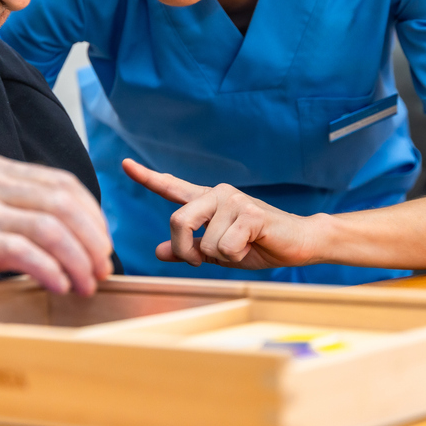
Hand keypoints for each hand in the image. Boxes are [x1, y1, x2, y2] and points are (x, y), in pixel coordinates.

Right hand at [0, 154, 112, 295]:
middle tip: (103, 268)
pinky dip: (49, 270)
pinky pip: (21, 251)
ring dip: (78, 259)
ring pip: (49, 226)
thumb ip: (16, 212)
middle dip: (93, 238)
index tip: (104, 243)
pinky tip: (59, 286)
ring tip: (88, 284)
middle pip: (62, 202)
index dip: (92, 214)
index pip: (62, 182)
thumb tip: (72, 238)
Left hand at [122, 158, 321, 269]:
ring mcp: (234, 201)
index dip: (147, 177)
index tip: (125, 164)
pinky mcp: (250, 214)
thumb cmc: (259, 245)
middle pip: (177, 221)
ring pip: (204, 243)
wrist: (300, 243)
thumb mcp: (218, 252)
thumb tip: (158, 251)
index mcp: (208, 201)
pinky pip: (225, 247)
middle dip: (185, 250)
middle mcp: (218, 194)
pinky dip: (235, 257)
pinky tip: (251, 246)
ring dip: (220, 257)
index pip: (172, 186)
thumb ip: (190, 249)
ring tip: (240, 249)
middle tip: (199, 261)